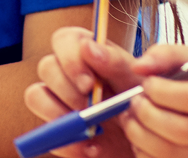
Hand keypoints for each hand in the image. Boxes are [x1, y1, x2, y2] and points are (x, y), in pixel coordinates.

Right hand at [24, 26, 142, 157]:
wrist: (152, 140)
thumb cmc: (145, 103)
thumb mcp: (138, 82)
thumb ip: (116, 62)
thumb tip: (88, 46)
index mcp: (87, 54)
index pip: (64, 40)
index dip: (70, 59)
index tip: (88, 84)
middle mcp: (68, 73)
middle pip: (46, 67)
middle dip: (66, 89)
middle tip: (88, 107)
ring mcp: (58, 101)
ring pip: (35, 95)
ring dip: (57, 113)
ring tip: (88, 128)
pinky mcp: (57, 130)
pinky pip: (46, 133)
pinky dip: (67, 143)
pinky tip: (93, 148)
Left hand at [118, 44, 187, 157]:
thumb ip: (167, 54)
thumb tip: (138, 66)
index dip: (160, 91)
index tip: (146, 83)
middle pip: (181, 131)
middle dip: (146, 115)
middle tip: (134, 102)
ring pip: (171, 155)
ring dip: (140, 135)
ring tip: (133, 117)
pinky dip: (146, 153)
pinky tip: (144, 136)